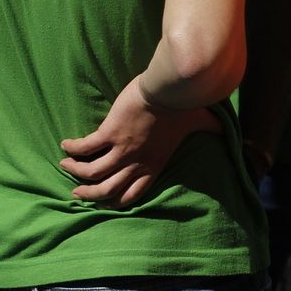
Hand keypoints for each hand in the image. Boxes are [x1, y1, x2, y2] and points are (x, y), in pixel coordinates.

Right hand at [58, 76, 223, 205]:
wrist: (172, 90)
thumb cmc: (186, 105)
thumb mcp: (201, 122)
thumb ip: (211, 128)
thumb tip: (226, 128)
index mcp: (155, 164)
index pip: (133, 193)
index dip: (117, 201)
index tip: (106, 200)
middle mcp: (137, 162)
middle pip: (108, 189)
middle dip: (91, 194)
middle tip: (78, 192)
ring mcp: (122, 149)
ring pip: (93, 173)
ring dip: (77, 172)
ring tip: (65, 167)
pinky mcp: (110, 132)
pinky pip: (86, 147)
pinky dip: (73, 150)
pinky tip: (65, 145)